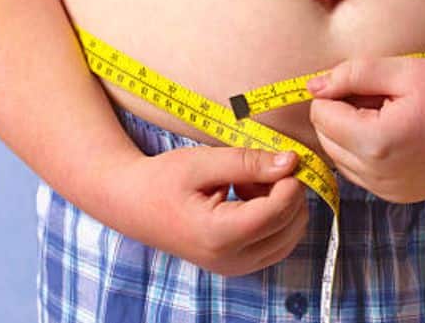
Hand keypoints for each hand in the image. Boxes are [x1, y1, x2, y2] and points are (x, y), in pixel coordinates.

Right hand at [107, 147, 307, 275]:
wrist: (134, 204)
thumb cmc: (163, 179)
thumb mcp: (203, 162)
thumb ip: (249, 162)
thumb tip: (291, 162)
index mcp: (219, 235)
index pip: (279, 211)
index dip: (289, 181)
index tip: (277, 158)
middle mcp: (231, 260)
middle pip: (291, 224)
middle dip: (285, 191)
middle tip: (253, 171)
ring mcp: (237, 267)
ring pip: (291, 234)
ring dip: (281, 204)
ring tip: (246, 184)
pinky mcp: (241, 265)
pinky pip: (279, 241)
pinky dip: (275, 217)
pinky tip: (247, 199)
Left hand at [307, 55, 424, 202]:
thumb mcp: (404, 70)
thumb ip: (352, 75)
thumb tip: (312, 87)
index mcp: (377, 143)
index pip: (321, 115)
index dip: (337, 92)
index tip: (369, 84)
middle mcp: (378, 176)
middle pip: (326, 139)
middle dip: (342, 115)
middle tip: (383, 99)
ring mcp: (389, 191)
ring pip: (340, 158)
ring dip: (353, 134)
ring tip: (393, 116)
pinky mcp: (399, 196)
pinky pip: (361, 173)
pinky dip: (368, 152)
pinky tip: (400, 135)